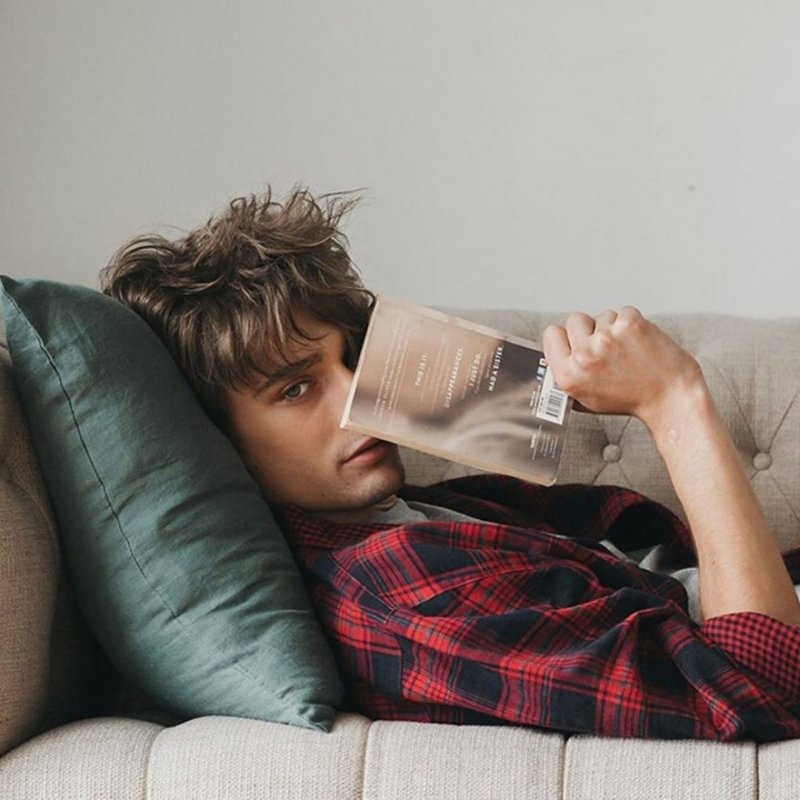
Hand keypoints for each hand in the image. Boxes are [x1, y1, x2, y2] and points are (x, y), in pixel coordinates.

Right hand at [542, 307, 703, 427]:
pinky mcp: (629, 324)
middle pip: (575, 319)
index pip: (552, 334)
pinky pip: (624, 313)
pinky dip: (633, 325)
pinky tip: (640, 344)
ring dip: (614, 328)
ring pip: (602, 316)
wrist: (670, 399)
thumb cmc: (632, 400)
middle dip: (590, 329)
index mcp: (568, 375)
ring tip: (628, 350)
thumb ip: (569, 374)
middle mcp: (584, 356)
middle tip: (607, 348)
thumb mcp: (586, 398)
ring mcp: (607, 338)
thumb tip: (560, 352)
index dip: (567, 337)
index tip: (578, 341)